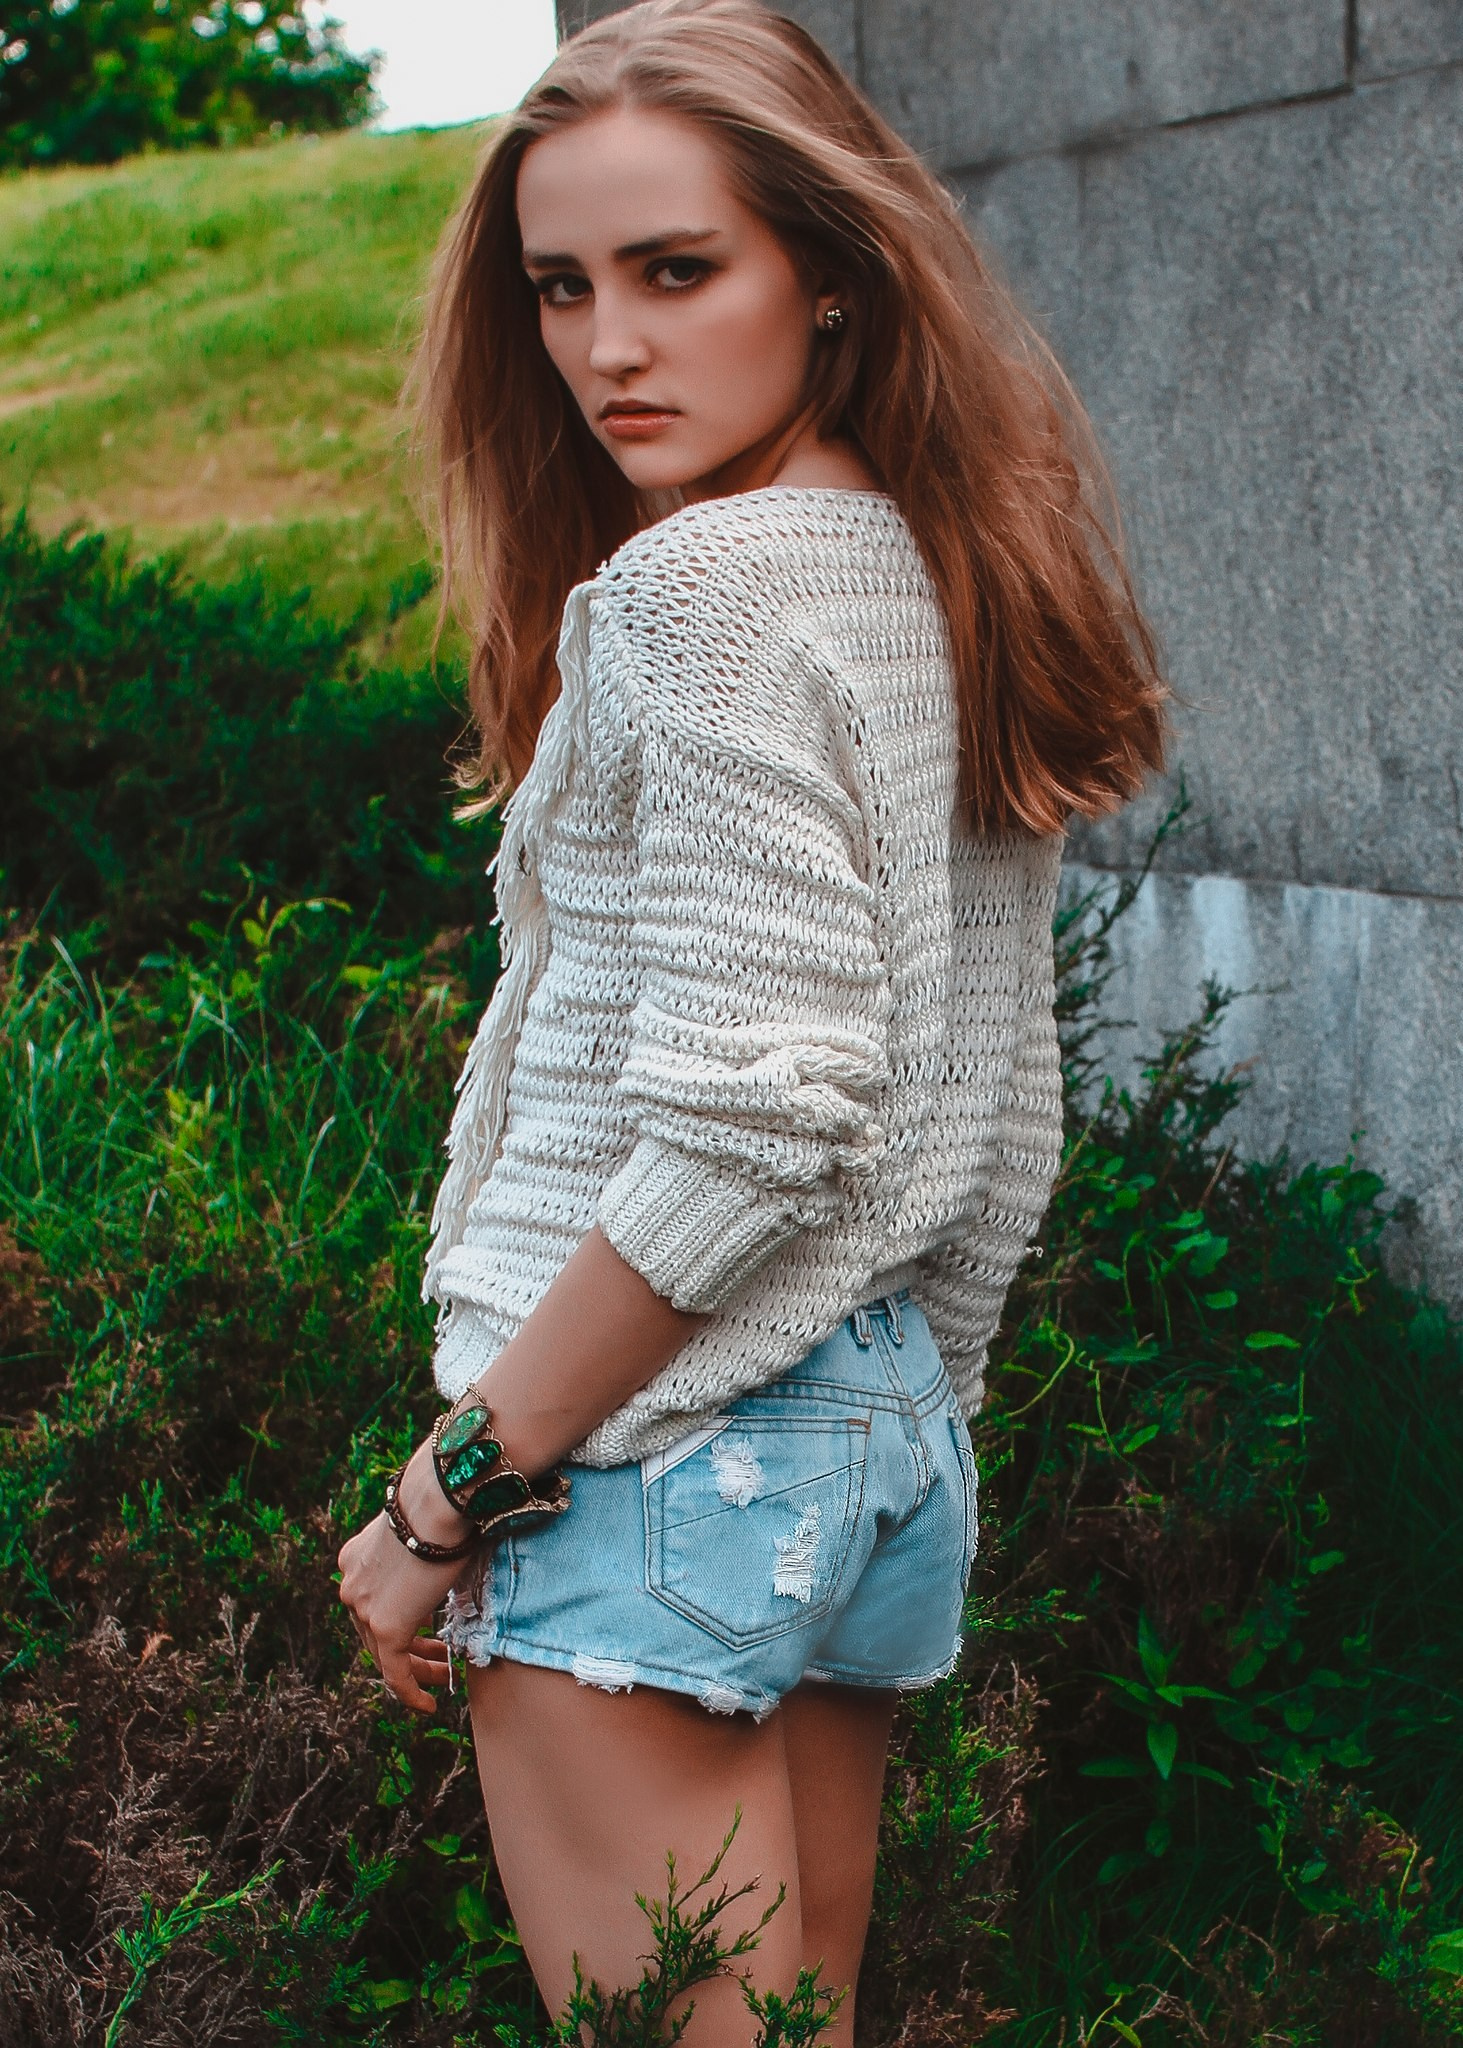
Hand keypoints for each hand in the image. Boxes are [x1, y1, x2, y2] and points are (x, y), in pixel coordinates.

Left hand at [336, 1443, 475, 1712]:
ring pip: (384, 1654)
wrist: (439, 1500)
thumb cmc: (444, 1504)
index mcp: (355, 1558)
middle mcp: (350, 1584)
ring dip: (414, 1669)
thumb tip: (450, 1555)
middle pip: (373, 1631)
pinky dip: (410, 1691)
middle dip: (409, 1648)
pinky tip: (428, 1704)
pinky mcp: (383, 1628)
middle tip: (437, 1658)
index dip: (400, 1619)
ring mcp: (363, 1608)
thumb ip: (425, 1552)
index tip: (425, 1632)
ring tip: (440, 1677)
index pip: (372, 1602)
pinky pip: (394, 1673)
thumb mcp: (425, 1532)